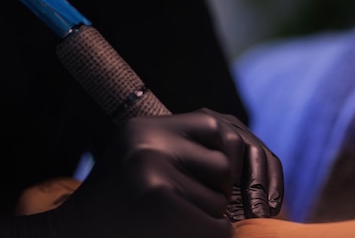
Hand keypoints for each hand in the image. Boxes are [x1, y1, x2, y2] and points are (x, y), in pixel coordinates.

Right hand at [0, 109, 278, 237]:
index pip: (216, 128)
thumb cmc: (111, 210)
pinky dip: (206, 236)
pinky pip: (217, 227)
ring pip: (220, 200)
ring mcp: (154, 169)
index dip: (215, 161)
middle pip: (223, 167)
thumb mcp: (140, 164)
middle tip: (173, 212)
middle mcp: (149, 140)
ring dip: (205, 221)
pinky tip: (172, 235)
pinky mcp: (161, 200)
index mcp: (145, 127)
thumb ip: (179, 152)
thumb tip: (242, 148)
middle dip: (212, 195)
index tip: (205, 183)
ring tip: (164, 224)